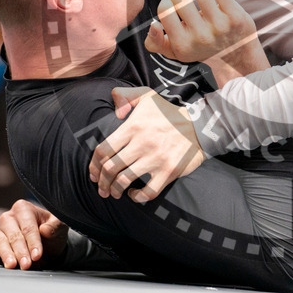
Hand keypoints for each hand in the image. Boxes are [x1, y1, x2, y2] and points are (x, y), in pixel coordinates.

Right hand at [0, 199, 67, 269]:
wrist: (47, 244)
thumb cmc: (52, 231)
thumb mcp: (59, 227)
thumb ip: (55, 226)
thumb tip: (45, 230)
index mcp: (23, 208)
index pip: (28, 227)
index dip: (33, 242)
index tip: (37, 255)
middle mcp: (8, 217)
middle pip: (14, 236)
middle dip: (21, 251)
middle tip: (27, 265)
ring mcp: (0, 231)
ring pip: (1, 242)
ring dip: (7, 255)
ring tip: (12, 266)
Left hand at [88, 87, 205, 202]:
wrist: (199, 126)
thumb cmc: (169, 113)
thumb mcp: (147, 96)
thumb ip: (125, 96)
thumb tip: (115, 111)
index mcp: (133, 127)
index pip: (104, 150)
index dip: (94, 165)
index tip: (93, 174)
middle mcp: (142, 144)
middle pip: (111, 168)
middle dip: (101, 181)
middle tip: (100, 187)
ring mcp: (155, 159)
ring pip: (124, 181)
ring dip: (114, 190)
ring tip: (113, 193)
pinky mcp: (168, 171)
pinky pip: (148, 191)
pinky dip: (137, 197)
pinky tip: (133, 194)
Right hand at [146, 0, 268, 83]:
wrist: (237, 56)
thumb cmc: (200, 49)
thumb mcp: (175, 53)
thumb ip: (155, 43)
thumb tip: (152, 24)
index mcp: (183, 45)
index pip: (165, 11)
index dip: (165, 1)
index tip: (170, 1)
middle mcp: (201, 37)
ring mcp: (220, 25)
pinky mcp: (235, 15)